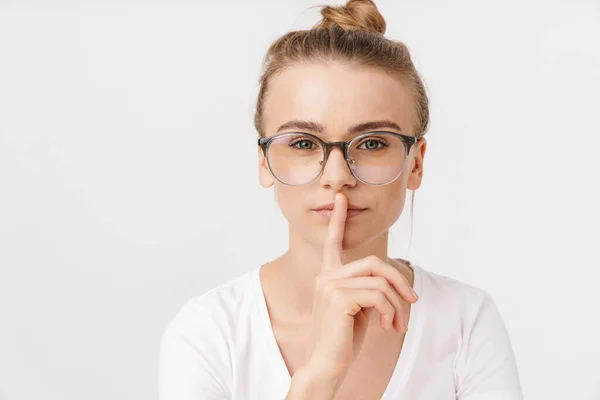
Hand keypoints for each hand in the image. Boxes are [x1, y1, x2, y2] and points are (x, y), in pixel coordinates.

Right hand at [301, 192, 418, 384]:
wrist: (326, 366)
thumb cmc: (342, 340)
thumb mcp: (356, 309)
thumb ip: (365, 289)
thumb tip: (389, 285)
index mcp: (327, 276)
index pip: (332, 242)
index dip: (339, 220)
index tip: (342, 200)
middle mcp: (325, 276)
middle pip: (374, 262)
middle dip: (398, 280)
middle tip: (413, 300)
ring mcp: (330, 285)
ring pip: (380, 281)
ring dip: (397, 305)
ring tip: (397, 325)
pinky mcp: (339, 297)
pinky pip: (379, 295)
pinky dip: (391, 312)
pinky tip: (388, 327)